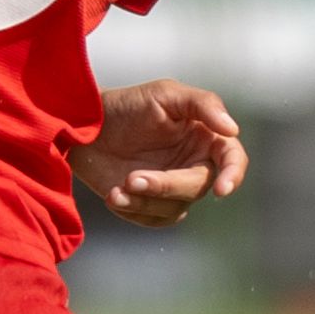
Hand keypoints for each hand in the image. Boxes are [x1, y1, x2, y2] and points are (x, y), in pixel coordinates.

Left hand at [85, 77, 248, 226]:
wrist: (82, 127)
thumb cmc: (126, 105)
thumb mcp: (165, 94)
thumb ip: (202, 104)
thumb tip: (232, 129)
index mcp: (205, 137)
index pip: (232, 159)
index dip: (232, 175)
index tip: (221, 189)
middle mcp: (193, 164)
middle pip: (198, 187)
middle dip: (165, 186)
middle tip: (132, 178)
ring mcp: (171, 186)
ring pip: (174, 207)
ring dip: (144, 201)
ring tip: (117, 188)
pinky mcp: (149, 204)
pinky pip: (153, 220)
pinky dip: (133, 211)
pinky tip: (114, 195)